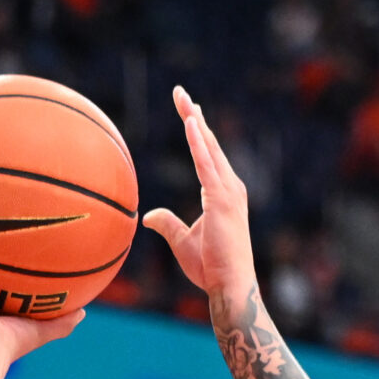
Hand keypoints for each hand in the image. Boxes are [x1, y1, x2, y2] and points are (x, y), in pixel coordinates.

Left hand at [143, 86, 257, 304]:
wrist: (230, 285)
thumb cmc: (211, 267)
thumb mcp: (182, 241)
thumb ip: (167, 223)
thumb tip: (147, 216)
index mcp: (221, 192)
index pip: (207, 154)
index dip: (197, 130)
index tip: (187, 109)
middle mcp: (229, 186)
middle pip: (209, 143)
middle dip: (194, 116)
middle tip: (180, 93)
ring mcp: (228, 191)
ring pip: (209, 148)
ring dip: (195, 122)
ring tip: (183, 99)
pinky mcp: (221, 200)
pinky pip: (207, 165)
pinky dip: (199, 143)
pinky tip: (190, 124)